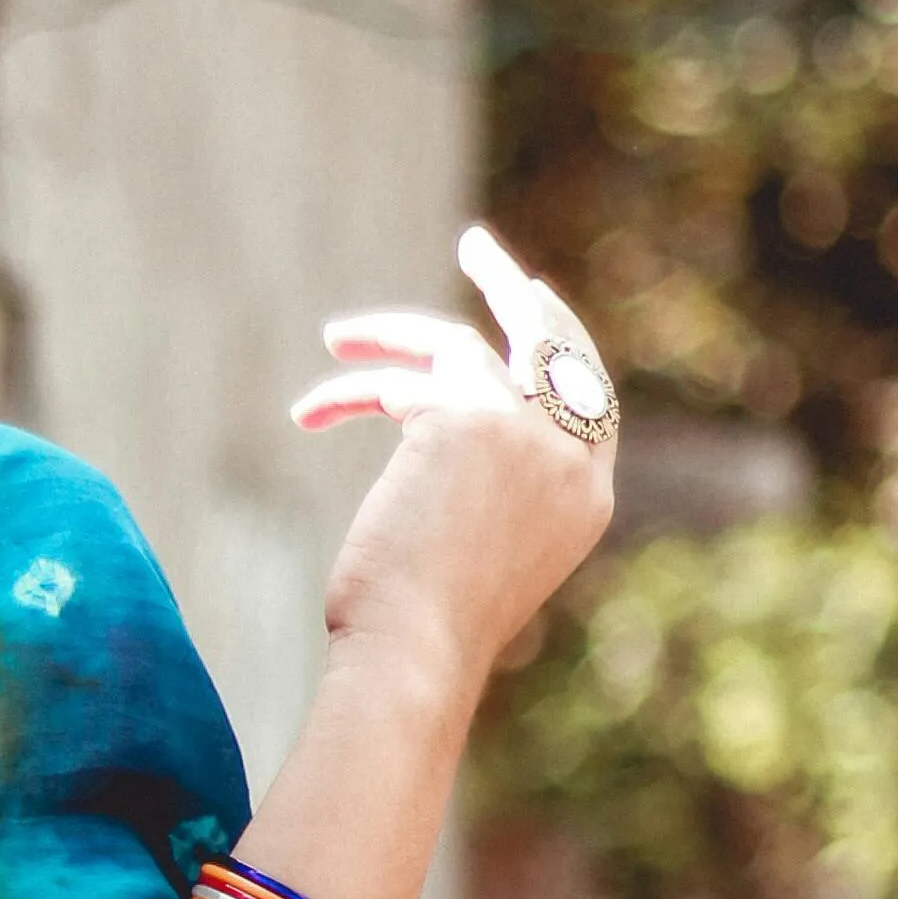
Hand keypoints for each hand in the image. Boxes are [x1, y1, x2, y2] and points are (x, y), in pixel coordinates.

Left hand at [294, 224, 616, 703]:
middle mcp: (571, 459)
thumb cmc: (424, 632)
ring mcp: (526, 431)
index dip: (555, 347)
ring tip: (337, 339)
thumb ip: (480, 490)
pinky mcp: (468, 415)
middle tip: (477, 244)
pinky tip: (310, 415)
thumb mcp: (472, 556)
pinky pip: (399, 380)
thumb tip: (427, 429)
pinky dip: (349, 392)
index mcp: (587, 500)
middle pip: (552, 343)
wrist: (414, 655)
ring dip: (391, 336)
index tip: (525, 307)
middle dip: (513, 287)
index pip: (585, 400)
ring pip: (458, 346)